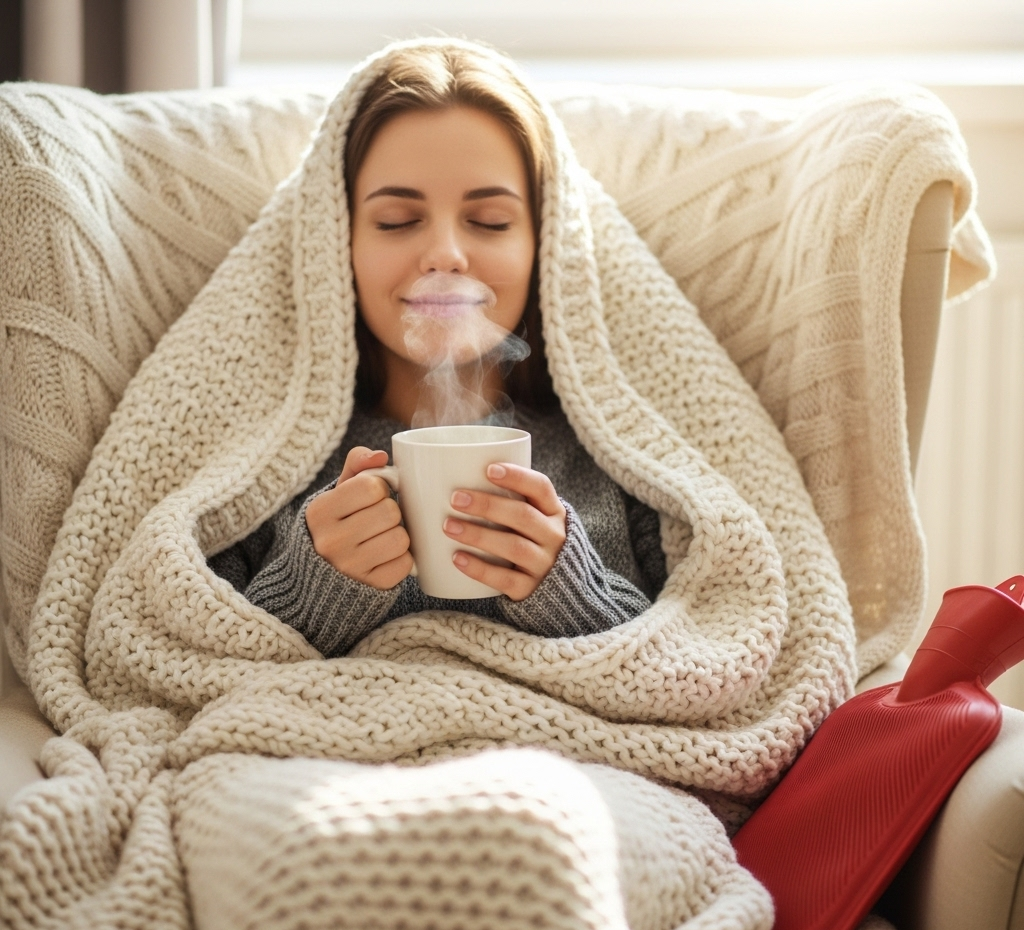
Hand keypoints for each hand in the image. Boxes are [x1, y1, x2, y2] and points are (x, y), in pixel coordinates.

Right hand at [304, 446, 412, 589]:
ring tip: (381, 538)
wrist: (321, 578)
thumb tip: (381, 456)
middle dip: (390, 513)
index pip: (371, 487)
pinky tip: (384, 557)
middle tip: (377, 520)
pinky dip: (401, 558)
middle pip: (389, 512)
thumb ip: (357, 465)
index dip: (379, 489)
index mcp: (320, 511)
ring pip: (400, 538)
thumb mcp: (338, 493)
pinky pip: (405, 563)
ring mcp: (350, 567)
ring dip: (398, 535)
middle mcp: (331, 541)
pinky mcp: (370, 587)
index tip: (371, 498)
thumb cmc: (337, 524)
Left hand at [443, 463, 566, 600]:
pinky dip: (479, 568)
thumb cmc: (531, 540)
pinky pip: (505, 579)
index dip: (517, 477)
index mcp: (554, 512)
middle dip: (488, 505)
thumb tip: (459, 473)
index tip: (489, 469)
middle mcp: (554, 536)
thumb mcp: (535, 518)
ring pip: (514, 547)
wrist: (557, 587)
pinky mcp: (530, 589)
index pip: (541, 487)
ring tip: (449, 526)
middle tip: (456, 498)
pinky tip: (457, 558)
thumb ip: (511, 500)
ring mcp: (544, 564)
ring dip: (479, 535)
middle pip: (523, 516)